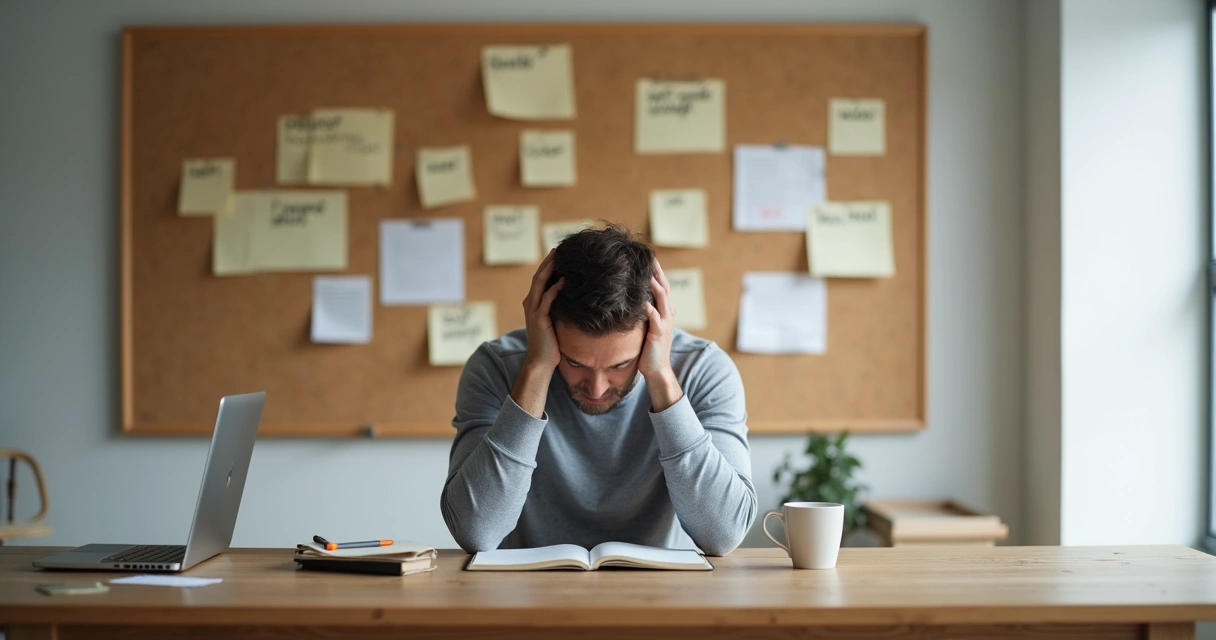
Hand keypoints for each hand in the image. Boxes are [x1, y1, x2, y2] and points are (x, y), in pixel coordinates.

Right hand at [521, 248, 564, 371]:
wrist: (541, 362)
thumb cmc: (551, 343)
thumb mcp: (554, 320)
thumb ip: (558, 307)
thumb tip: (574, 295)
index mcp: (533, 303)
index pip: (540, 279)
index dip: (548, 265)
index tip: (558, 254)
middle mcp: (530, 304)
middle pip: (538, 277)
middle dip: (548, 262)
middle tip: (558, 249)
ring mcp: (533, 311)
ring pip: (539, 284)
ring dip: (549, 270)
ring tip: (559, 258)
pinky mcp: (539, 320)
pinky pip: (546, 300)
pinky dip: (554, 289)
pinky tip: (563, 281)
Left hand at [641, 260, 675, 381]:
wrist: (656, 369)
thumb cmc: (648, 348)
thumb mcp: (646, 325)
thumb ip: (642, 312)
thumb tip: (628, 297)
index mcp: (664, 310)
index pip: (661, 285)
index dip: (655, 272)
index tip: (645, 258)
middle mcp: (667, 313)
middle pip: (664, 286)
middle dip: (656, 271)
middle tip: (647, 257)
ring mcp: (665, 322)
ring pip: (662, 297)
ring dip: (654, 284)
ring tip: (645, 272)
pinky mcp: (659, 332)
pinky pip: (655, 316)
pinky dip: (648, 307)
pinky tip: (641, 300)